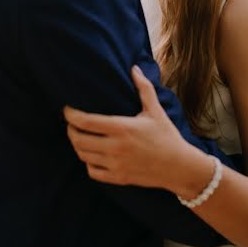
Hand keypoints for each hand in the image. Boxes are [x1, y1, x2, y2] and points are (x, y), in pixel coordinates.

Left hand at [64, 66, 193, 189]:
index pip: (85, 121)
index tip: (67, 110)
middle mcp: (116, 147)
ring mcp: (116, 164)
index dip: (71, 115)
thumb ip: (143, 88)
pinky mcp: (118, 178)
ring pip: (83, 155)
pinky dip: (88, 163)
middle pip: (78, 139)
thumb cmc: (167, 136)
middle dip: (70, 130)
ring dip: (77, 145)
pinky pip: (92, 172)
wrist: (179, 167)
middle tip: (71, 123)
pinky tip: (92, 155)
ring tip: (80, 136)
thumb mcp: (155, 111)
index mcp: (122, 128)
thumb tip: (135, 68)